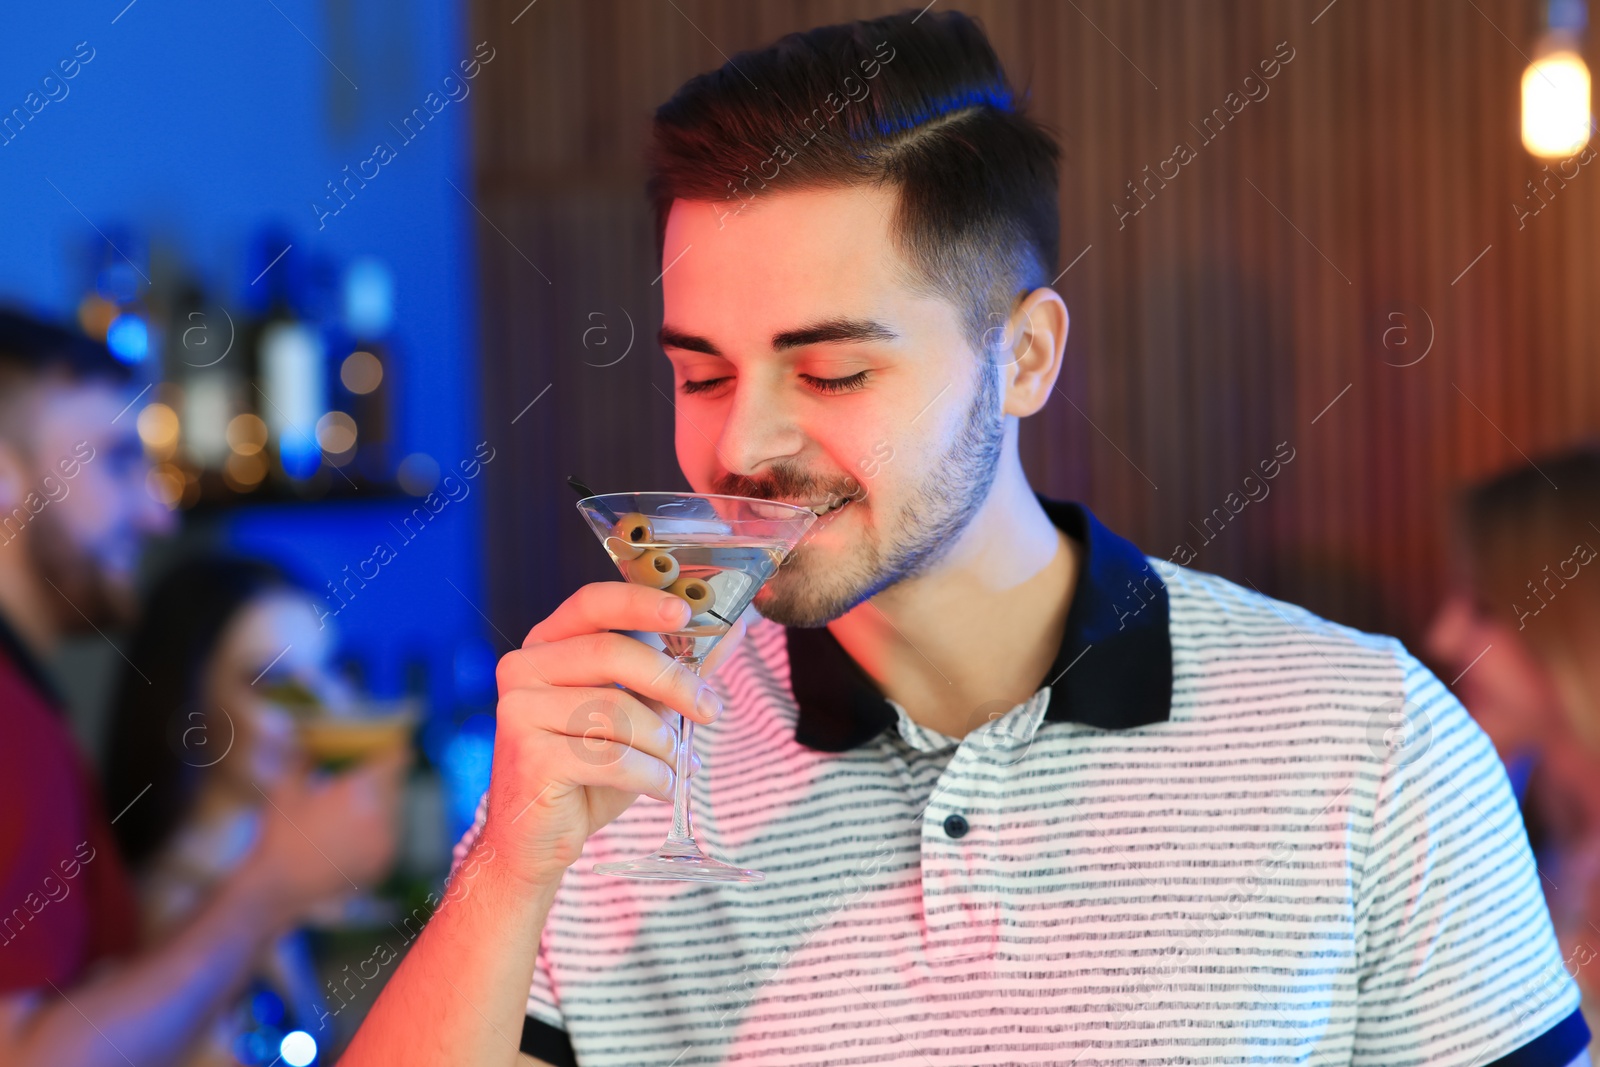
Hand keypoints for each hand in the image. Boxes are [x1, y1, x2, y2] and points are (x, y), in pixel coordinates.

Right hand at [243, 747, 407, 923]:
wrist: (281, 887)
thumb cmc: (282, 835)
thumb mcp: (286, 791)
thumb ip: (300, 761)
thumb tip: (299, 739)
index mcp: (362, 788)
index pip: (395, 760)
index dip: (394, 751)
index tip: (392, 747)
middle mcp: (383, 812)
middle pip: (394, 786)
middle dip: (383, 780)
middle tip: (365, 779)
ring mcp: (387, 840)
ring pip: (394, 812)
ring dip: (381, 806)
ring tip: (355, 810)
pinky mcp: (384, 863)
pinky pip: (389, 837)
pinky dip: (378, 832)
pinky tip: (354, 836)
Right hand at [479, 582, 745, 888]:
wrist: (534, 841)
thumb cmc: (585, 773)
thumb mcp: (635, 715)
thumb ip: (674, 673)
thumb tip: (733, 631)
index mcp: (545, 647)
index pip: (592, 604)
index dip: (639, 602)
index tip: (685, 611)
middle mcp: (523, 669)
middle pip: (612, 653)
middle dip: (674, 681)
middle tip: (709, 709)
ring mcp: (520, 712)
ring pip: (617, 711)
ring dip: (663, 742)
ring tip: (676, 764)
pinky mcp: (531, 758)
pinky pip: (613, 758)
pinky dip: (652, 774)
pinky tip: (662, 786)